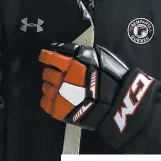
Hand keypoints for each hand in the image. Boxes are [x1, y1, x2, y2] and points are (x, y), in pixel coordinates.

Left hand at [39, 43, 159, 141]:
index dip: (46, 56)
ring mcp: (59, 96)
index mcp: (70, 64)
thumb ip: (81, 53)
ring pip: (45, 88)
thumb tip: (68, 50)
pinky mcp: (59, 110)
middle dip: (51, 72)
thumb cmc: (112, 79)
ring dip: (50, 86)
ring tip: (59, 87)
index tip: (44, 55)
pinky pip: (45, 103)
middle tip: (58, 73)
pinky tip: (56, 99)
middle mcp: (61, 79)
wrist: (116, 105)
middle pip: (47, 73)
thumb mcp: (99, 57)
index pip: (51, 58)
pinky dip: (49, 100)